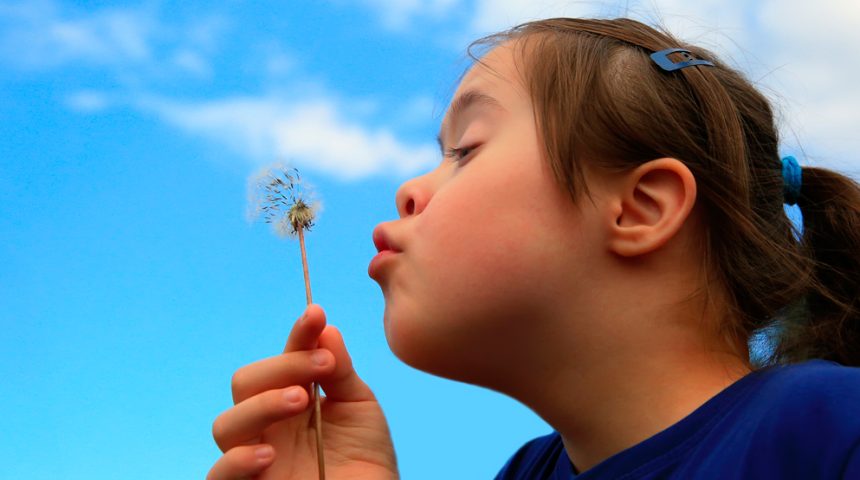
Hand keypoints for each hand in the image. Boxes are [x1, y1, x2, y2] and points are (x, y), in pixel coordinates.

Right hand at [208, 305, 398, 478]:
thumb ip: (340, 372)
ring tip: (301, 401)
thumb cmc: (367, 459)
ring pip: (226, 424)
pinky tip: (270, 454)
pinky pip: (218, 474)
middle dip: (283, 367)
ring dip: (263, 405)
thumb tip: (325, 328)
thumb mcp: (360, 408)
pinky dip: (239, 460)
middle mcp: (268, 424)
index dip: (298, 335)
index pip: (284, 359)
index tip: (316, 314)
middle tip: (322, 368)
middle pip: (246, 382)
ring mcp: (254, 456)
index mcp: (291, 398)